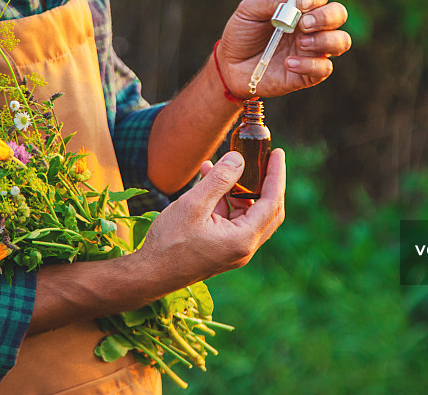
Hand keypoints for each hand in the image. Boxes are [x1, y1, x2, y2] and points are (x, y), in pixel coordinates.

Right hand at [135, 150, 285, 289]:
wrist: (150, 275)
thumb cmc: (169, 242)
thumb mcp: (193, 204)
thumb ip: (219, 180)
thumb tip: (239, 159)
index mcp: (243, 239)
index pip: (271, 202)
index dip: (276, 175)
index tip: (277, 153)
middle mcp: (244, 247)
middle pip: (267, 209)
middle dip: (264, 181)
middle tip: (261, 158)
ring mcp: (234, 250)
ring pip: (247, 213)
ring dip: (237, 189)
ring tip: (219, 167)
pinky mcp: (222, 249)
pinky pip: (232, 220)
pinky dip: (224, 201)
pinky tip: (207, 182)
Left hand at [217, 0, 350, 98]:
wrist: (230, 65)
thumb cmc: (241, 34)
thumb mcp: (248, 11)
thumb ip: (271, 2)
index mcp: (299, 8)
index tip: (300, 5)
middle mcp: (311, 27)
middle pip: (339, 14)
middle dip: (326, 17)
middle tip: (304, 25)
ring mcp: (312, 51)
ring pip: (341, 41)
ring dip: (325, 40)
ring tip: (300, 43)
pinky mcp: (308, 74)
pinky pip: (324, 68)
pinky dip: (309, 64)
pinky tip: (288, 63)